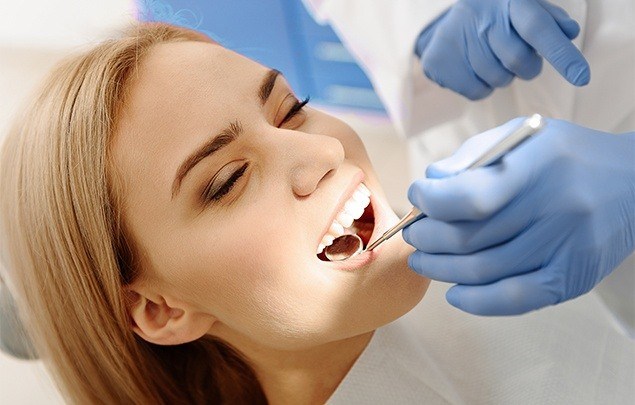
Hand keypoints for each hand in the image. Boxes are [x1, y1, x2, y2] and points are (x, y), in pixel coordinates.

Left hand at [404, 118, 634, 314]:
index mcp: (540, 164)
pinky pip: (516, 299)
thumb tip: (431, 184)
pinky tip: (455, 293)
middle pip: (470, 238)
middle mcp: (557, 207)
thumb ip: (474, 155)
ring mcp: (567, 247)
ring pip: (484, 271)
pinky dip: (477, 301)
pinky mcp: (573, 277)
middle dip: (427, 237)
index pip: (472, 195)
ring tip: (423, 258)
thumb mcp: (522, 136)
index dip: (432, 201)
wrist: (634, 182)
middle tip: (413, 233)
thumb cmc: (566, 156)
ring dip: (441, 268)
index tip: (418, 196)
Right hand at [415, 0, 589, 99]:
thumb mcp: (523, 9)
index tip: (582, 77)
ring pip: (498, 80)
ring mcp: (456, 38)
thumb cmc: (496, 18)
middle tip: (518, 59)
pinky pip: (477, 92)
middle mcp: (481, 17)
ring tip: (491, 59)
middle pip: (519, 62)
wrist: (447, 25)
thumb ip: (550, 20)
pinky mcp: (439, 62)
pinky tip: (474, 69)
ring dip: (502, 77)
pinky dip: (482, 87)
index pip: (538, 28)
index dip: (561, 54)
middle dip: (527, 67)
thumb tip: (570, 32)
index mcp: (507, 1)